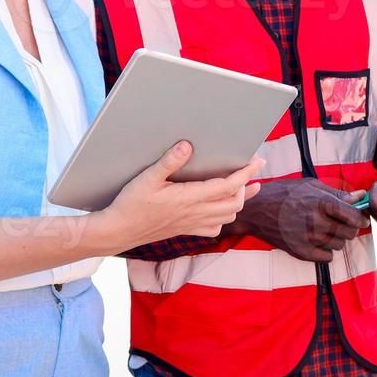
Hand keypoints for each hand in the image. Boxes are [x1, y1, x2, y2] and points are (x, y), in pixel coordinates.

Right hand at [94, 141, 262, 250]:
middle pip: (234, 203)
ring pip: (227, 216)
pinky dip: (223, 219)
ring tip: (245, 188)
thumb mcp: (147, 178)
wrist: (118, 231)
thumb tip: (187, 145)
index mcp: (190, 198)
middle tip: (253, 170)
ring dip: (239, 202)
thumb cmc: (130, 204)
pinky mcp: (185, 230)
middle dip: (247, 186)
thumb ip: (169, 162)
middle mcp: (196, 213)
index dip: (246, 173)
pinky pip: (213, 229)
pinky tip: (220, 210)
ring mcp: (192, 224)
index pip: (228, 185)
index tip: (257, 161)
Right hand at [231, 177, 369, 262]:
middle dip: (351, 228)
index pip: (352, 215)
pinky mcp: (300, 252)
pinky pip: (326, 257)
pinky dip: (327, 251)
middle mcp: (315, 222)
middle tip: (343, 223)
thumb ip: (337, 193)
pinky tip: (318, 240)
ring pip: (338, 245)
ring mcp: (307, 239)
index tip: (361, 218)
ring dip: (338, 238)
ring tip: (327, 229)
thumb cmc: (284, 193)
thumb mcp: (310, 185)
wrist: (257, 210)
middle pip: (349, 232)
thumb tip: (360, 195)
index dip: (361, 218)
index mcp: (320, 202)